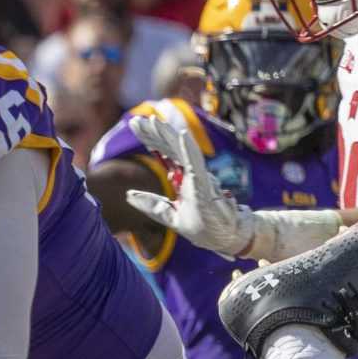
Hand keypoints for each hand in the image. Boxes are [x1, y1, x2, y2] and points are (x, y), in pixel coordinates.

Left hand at [125, 115, 256, 258]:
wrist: (229, 239)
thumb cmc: (205, 226)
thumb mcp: (171, 216)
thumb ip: (152, 205)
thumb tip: (128, 195)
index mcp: (183, 178)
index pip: (165, 154)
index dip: (151, 139)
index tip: (135, 125)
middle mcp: (192, 173)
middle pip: (171, 148)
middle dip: (154, 133)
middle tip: (137, 120)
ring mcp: (200, 178)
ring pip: (182, 151)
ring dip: (168, 136)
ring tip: (153, 121)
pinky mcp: (206, 186)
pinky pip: (197, 165)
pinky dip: (189, 150)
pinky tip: (181, 135)